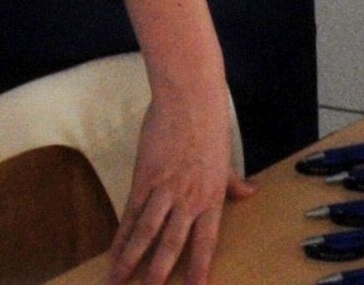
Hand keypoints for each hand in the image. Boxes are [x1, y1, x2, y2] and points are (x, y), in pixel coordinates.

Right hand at [111, 77, 249, 284]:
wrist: (189, 97)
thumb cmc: (209, 124)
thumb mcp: (225, 157)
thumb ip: (233, 181)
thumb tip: (250, 192)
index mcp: (212, 197)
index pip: (205, 242)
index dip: (199, 268)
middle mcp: (188, 198)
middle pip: (171, 244)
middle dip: (158, 274)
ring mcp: (164, 189)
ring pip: (146, 232)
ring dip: (131, 259)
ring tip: (119, 281)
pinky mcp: (143, 177)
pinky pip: (130, 212)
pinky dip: (121, 233)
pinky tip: (113, 250)